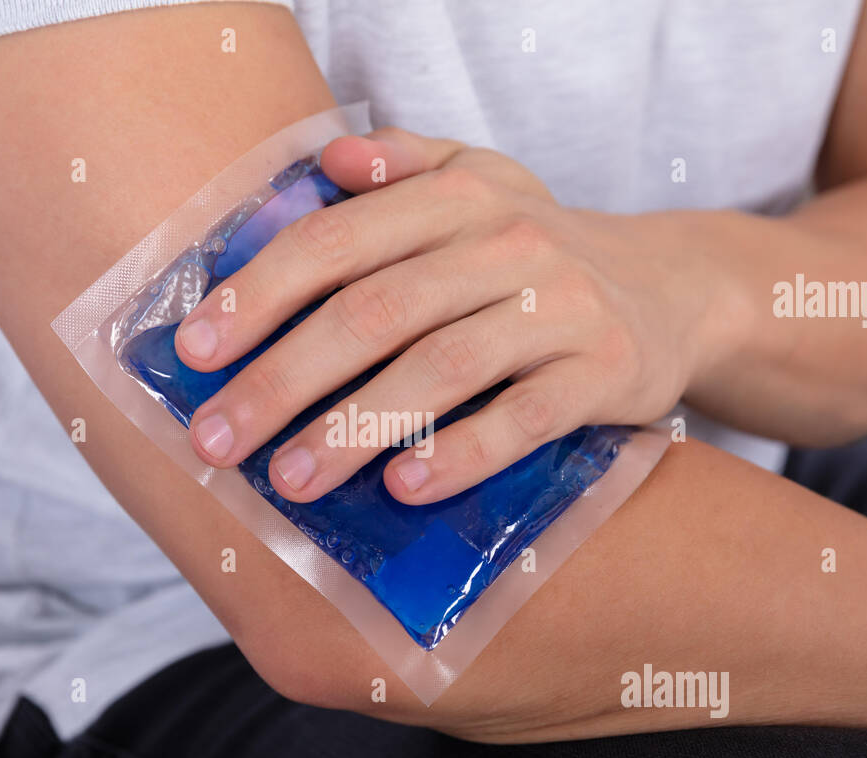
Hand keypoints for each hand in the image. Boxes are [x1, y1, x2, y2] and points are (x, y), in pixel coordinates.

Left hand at [176, 127, 734, 502]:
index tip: (195, 353)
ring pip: (443, 367)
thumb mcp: (480, 184)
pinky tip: (405, 488)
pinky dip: (463, 453)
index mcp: (457, 198)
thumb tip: (328, 161)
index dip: (259, 295)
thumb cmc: (540, 252)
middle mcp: (508, 243)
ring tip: (292, 479)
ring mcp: (561, 308)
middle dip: (285, 379)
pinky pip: (525, 417)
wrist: (672, 289)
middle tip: (219, 439)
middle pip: (376, 312)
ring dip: (356, 428)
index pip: (337, 242)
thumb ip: (405, 164)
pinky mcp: (603, 373)